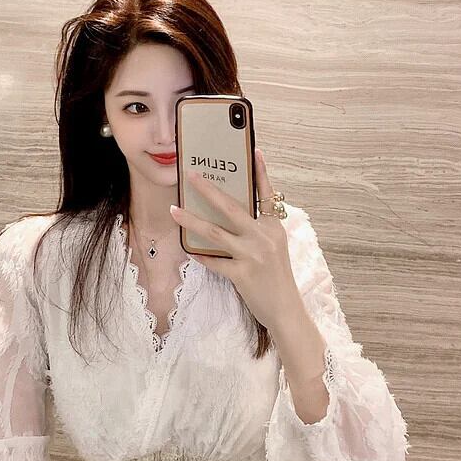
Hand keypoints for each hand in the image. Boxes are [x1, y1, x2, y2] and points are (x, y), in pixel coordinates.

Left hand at [170, 147, 299, 329]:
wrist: (286, 309)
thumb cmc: (277, 279)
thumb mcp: (274, 248)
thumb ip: (258, 230)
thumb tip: (232, 216)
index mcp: (273, 227)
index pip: (266, 194)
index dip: (260, 172)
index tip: (253, 151)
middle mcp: (264, 237)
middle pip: (231, 207)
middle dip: (208, 190)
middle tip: (191, 176)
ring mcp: (253, 255)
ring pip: (215, 233)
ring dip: (191, 221)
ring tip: (174, 210)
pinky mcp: (242, 274)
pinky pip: (214, 261)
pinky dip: (200, 255)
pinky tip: (188, 250)